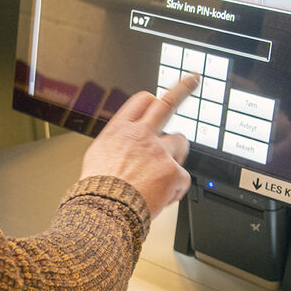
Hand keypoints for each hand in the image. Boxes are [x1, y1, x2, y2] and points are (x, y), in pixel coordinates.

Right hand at [81, 74, 199, 216]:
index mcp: (120, 131)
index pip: (140, 102)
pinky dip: (175, 189)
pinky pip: (183, 178)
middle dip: (182, 88)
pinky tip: (161, 197)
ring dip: (176, 156)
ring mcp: (159, 151)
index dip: (152, 99)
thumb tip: (125, 148)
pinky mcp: (173, 171)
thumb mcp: (98, 158)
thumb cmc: (98, 191)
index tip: (159, 95)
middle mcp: (141, 135)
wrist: (104, 211)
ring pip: (180, 142)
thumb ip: (118, 146)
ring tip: (163, 174)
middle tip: (192, 79)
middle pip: (167, 103)